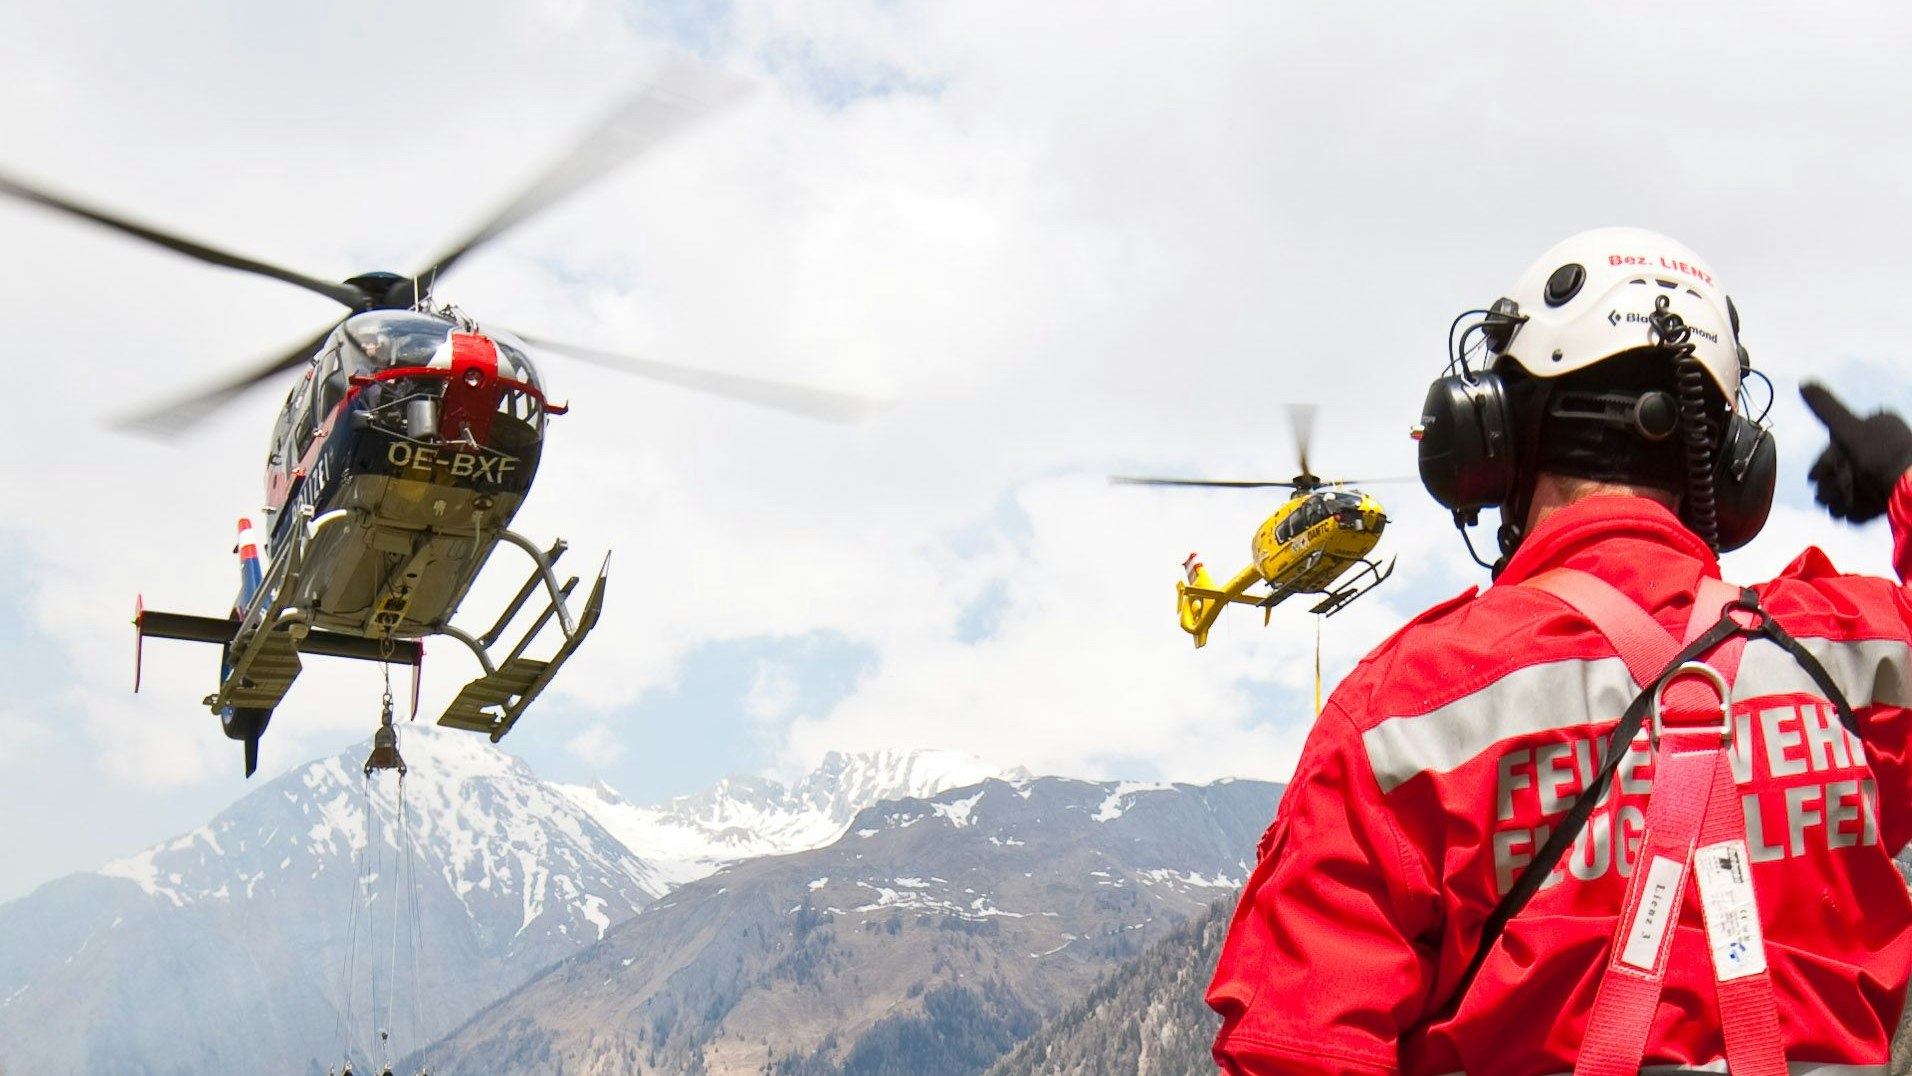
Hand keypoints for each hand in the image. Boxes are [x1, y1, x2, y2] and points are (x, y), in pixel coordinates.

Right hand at [1800, 382, 1911, 522]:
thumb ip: (1826, 408)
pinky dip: (1859, 508)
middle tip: (1823, 498)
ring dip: (1842, 498)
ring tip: (1836, 509)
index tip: (1814, 479)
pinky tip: (1851, 514)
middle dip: (1832, 484)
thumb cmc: (1881, 458)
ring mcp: (1892, 467)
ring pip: (1857, 484)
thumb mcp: (1848, 430)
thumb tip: (1804, 381)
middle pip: (1846, 466)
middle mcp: (1887, 442)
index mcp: (1879, 422)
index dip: (1824, 464)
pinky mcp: (1896, 491)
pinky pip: (1872, 498)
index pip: (1837, 443)